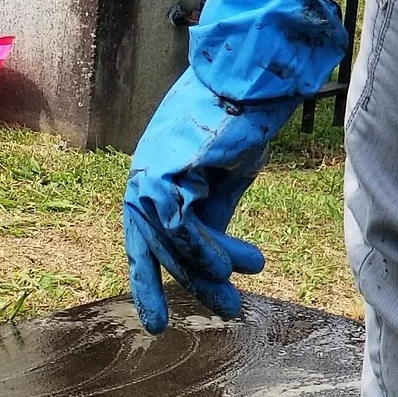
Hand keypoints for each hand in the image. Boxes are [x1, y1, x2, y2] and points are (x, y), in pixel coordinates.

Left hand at [123, 0, 347, 332]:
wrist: (255, 76)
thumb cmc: (241, 121)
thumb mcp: (222, 181)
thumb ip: (211, 219)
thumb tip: (214, 265)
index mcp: (151, 180)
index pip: (142, 238)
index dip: (148, 278)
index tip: (156, 320)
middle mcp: (143, 178)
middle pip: (151, 247)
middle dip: (178, 286)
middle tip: (218, 313)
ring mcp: (152, 172)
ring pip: (168, 243)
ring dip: (207, 271)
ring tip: (238, 293)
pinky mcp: (170, 169)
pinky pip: (182, 226)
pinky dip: (207, 252)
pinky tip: (233, 267)